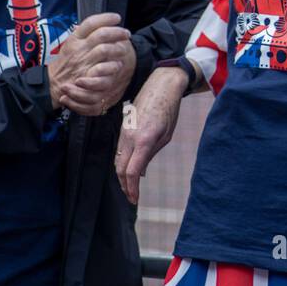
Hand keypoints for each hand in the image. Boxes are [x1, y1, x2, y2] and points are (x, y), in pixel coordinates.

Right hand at [49, 13, 133, 114]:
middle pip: (101, 34)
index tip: (117, 18)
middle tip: (126, 33)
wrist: (52, 84)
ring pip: (104, 50)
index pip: (91, 23)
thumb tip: (97, 23)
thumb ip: (82, 35)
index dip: (106, 18)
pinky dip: (114, 65)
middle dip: (117, 32)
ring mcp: (83, 63)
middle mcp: (79, 49)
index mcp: (74, 39)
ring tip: (124, 48)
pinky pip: (104, 68)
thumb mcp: (69, 45)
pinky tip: (118, 64)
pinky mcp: (87, 76)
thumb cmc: (64, 63)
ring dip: (118, 48)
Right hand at [115, 66, 186, 204]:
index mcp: (144, 140)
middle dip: (124, 186)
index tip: (134, 200)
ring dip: (122, 175)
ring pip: (118, 159)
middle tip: (131, 198)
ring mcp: (124, 131)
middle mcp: (130, 137)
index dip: (132, 188)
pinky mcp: (123, 128)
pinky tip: (130, 169)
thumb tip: (141, 172)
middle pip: (120, 168)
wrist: (160, 85)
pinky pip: (120, 150)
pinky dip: (123, 162)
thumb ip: (151, 154)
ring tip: (130, 188)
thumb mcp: (166, 135)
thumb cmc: (168, 110)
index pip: (132, 171)